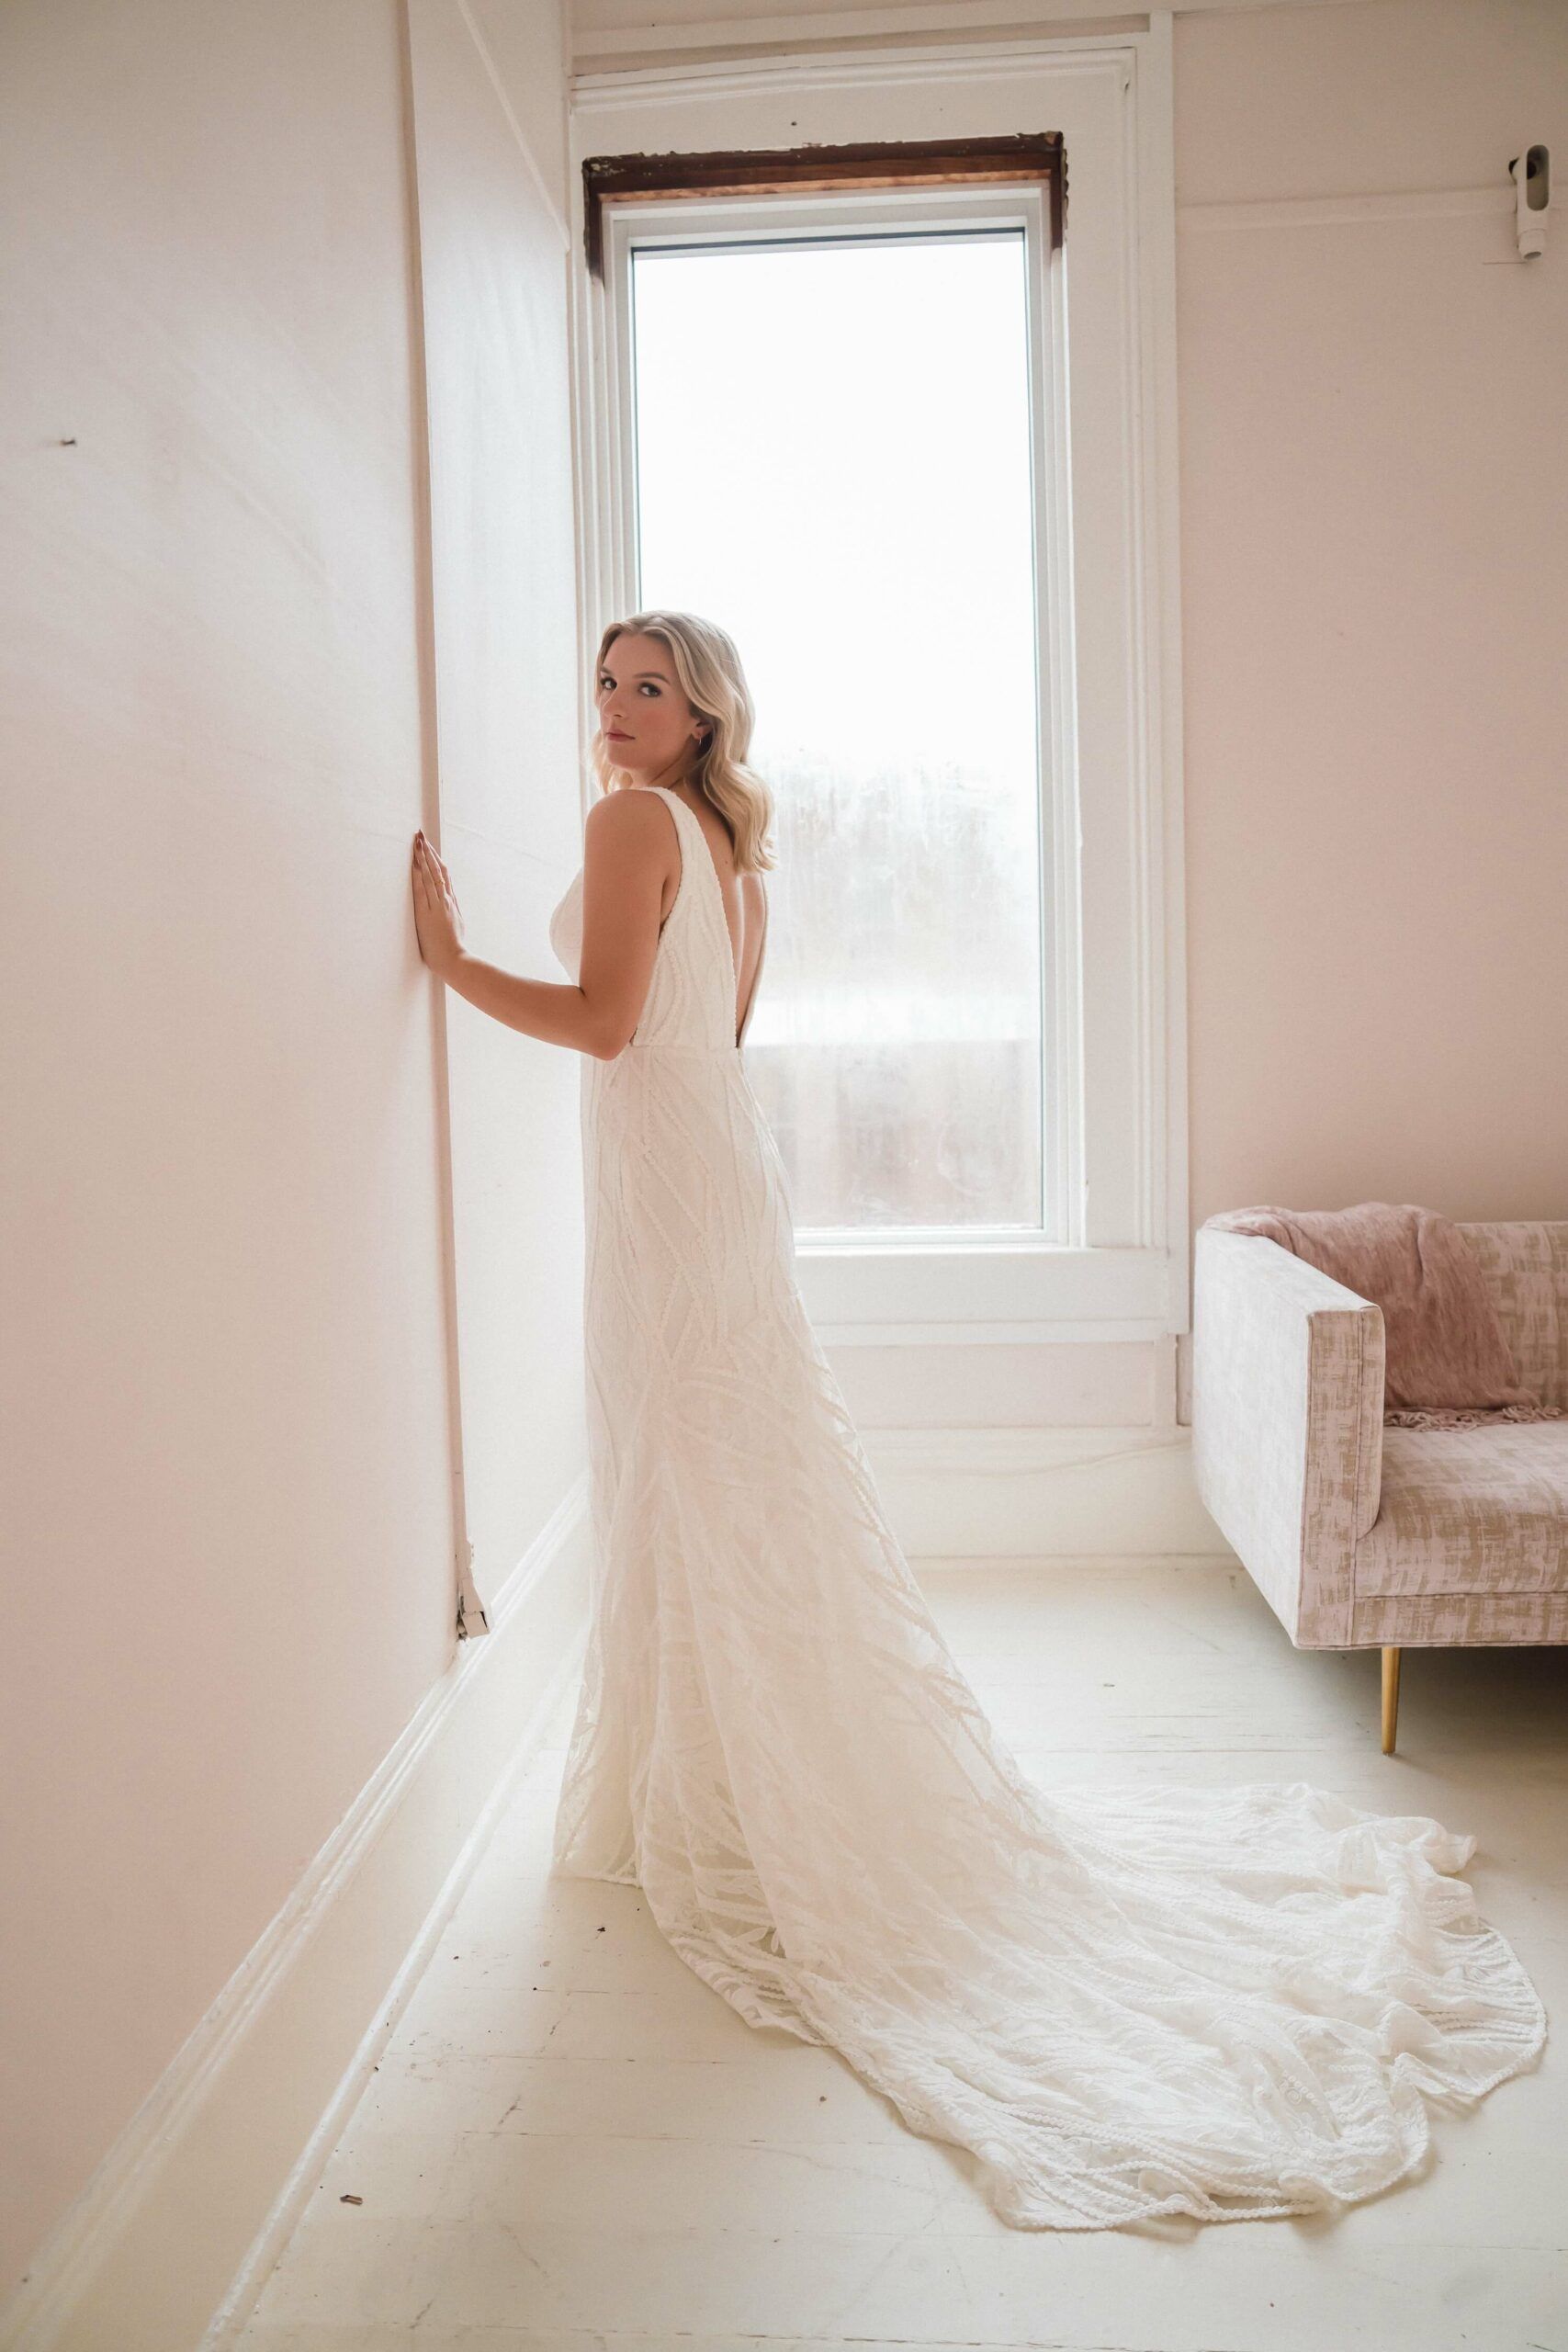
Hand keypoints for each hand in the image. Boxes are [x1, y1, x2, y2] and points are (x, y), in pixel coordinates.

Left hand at [411, 830, 465, 976]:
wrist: (455, 961)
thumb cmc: (454, 949)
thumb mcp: (457, 926)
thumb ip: (452, 913)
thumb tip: (450, 905)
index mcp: (452, 904)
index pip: (444, 876)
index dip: (437, 861)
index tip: (430, 849)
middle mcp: (446, 900)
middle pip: (438, 870)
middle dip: (429, 852)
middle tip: (421, 835)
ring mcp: (437, 904)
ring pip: (431, 874)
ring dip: (423, 856)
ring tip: (417, 841)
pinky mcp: (427, 911)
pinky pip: (423, 887)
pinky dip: (419, 872)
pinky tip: (415, 861)